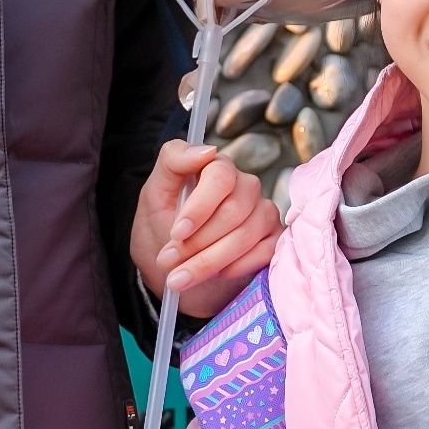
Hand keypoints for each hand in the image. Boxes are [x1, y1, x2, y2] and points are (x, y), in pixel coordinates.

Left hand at [129, 140, 279, 301]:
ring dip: (209, 261)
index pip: (220, 176)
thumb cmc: (163, 225)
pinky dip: (234, 269)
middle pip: (233, 211)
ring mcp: (263, 213)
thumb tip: (206, 151)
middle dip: (197, 243)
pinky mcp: (273, 240)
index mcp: (217, 168)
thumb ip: (173, 161)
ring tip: (180, 277)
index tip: (177, 233)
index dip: (199, 207)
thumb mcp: (155, 192)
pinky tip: (214, 275)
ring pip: (245, 236)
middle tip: (169, 261)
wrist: (175, 266)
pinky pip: (263, 254)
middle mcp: (245, 187)